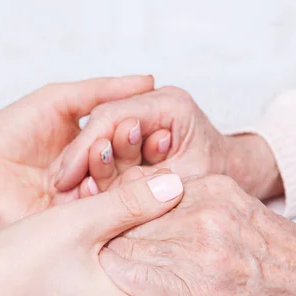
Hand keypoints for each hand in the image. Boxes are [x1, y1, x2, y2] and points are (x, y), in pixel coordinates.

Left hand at [0, 75, 153, 229]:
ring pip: (117, 199)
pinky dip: (102, 207)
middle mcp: (97, 181)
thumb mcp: (61, 100)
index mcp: (99, 152)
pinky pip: (93, 221)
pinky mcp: (68, 228)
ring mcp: (84, 206)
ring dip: (121, 182)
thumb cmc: (11, 128)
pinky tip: (105, 191)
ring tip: (118, 164)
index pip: (137, 149)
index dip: (150, 141)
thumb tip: (149, 79)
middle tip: (146, 147)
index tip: (164, 132)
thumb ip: (102, 91)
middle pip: (133, 175)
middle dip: (139, 160)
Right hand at [0, 171, 183, 295]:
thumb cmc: (17, 261)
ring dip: (131, 242)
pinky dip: (110, 259)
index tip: (182, 195)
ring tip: (130, 206)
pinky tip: (101, 233)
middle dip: (156, 231)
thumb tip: (177, 185)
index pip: (177, 268)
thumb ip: (131, 203)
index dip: (181, 226)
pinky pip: (109, 286)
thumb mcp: (79, 221)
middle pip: (155, 272)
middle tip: (158, 194)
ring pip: (131, 277)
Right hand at [55, 86, 282, 199]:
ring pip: (100, 131)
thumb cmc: (219, 178)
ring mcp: (146, 112)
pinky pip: (109, 142)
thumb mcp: (181, 184)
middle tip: (58, 185)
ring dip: (81, 161)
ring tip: (64, 189)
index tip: (65, 178)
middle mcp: (155, 102)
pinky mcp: (140, 127)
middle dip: (77, 154)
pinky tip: (80, 186)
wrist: (237, 172)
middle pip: (101, 121)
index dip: (85, 148)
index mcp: (170, 104)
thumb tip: (96, 194)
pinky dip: (94, 165)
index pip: (113, 117)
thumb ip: (141, 183)